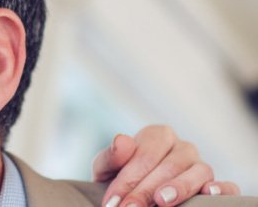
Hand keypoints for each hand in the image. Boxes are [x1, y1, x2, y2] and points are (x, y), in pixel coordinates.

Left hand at [93, 125, 239, 206]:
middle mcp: (182, 148)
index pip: (145, 153)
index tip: (113, 201)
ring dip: (180, 187)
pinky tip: (208, 193)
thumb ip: (110, 156)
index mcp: (157, 136)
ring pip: (200, 171)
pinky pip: (227, 186)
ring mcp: (201, 166)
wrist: (131, 195)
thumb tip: (122, 141)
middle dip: (146, 190)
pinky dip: (221, 189)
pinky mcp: (214, 185)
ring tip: (161, 202)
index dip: (128, 178)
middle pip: (169, 165)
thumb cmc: (121, 180)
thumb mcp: (108, 169)